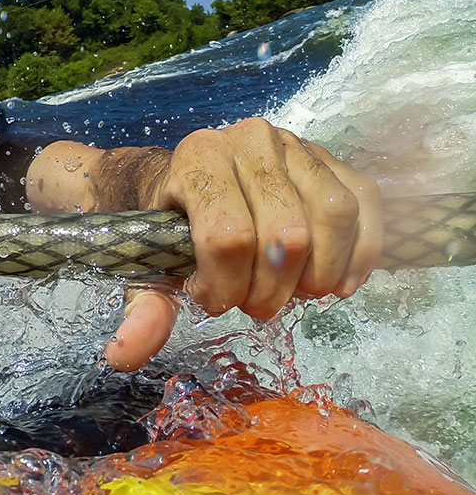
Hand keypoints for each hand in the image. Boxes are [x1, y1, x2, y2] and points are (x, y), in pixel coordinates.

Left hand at [104, 117, 382, 371]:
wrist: (195, 177)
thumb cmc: (176, 224)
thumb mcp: (153, 261)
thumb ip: (145, 306)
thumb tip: (127, 353)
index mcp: (198, 158)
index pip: (228, 236)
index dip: (226, 286)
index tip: (213, 300)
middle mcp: (250, 140)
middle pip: (287, 234)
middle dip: (274, 290)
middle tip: (257, 305)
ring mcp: (297, 146)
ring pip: (334, 216)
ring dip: (320, 274)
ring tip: (295, 292)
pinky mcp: (334, 161)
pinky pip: (366, 206)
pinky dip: (361, 255)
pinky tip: (336, 283)